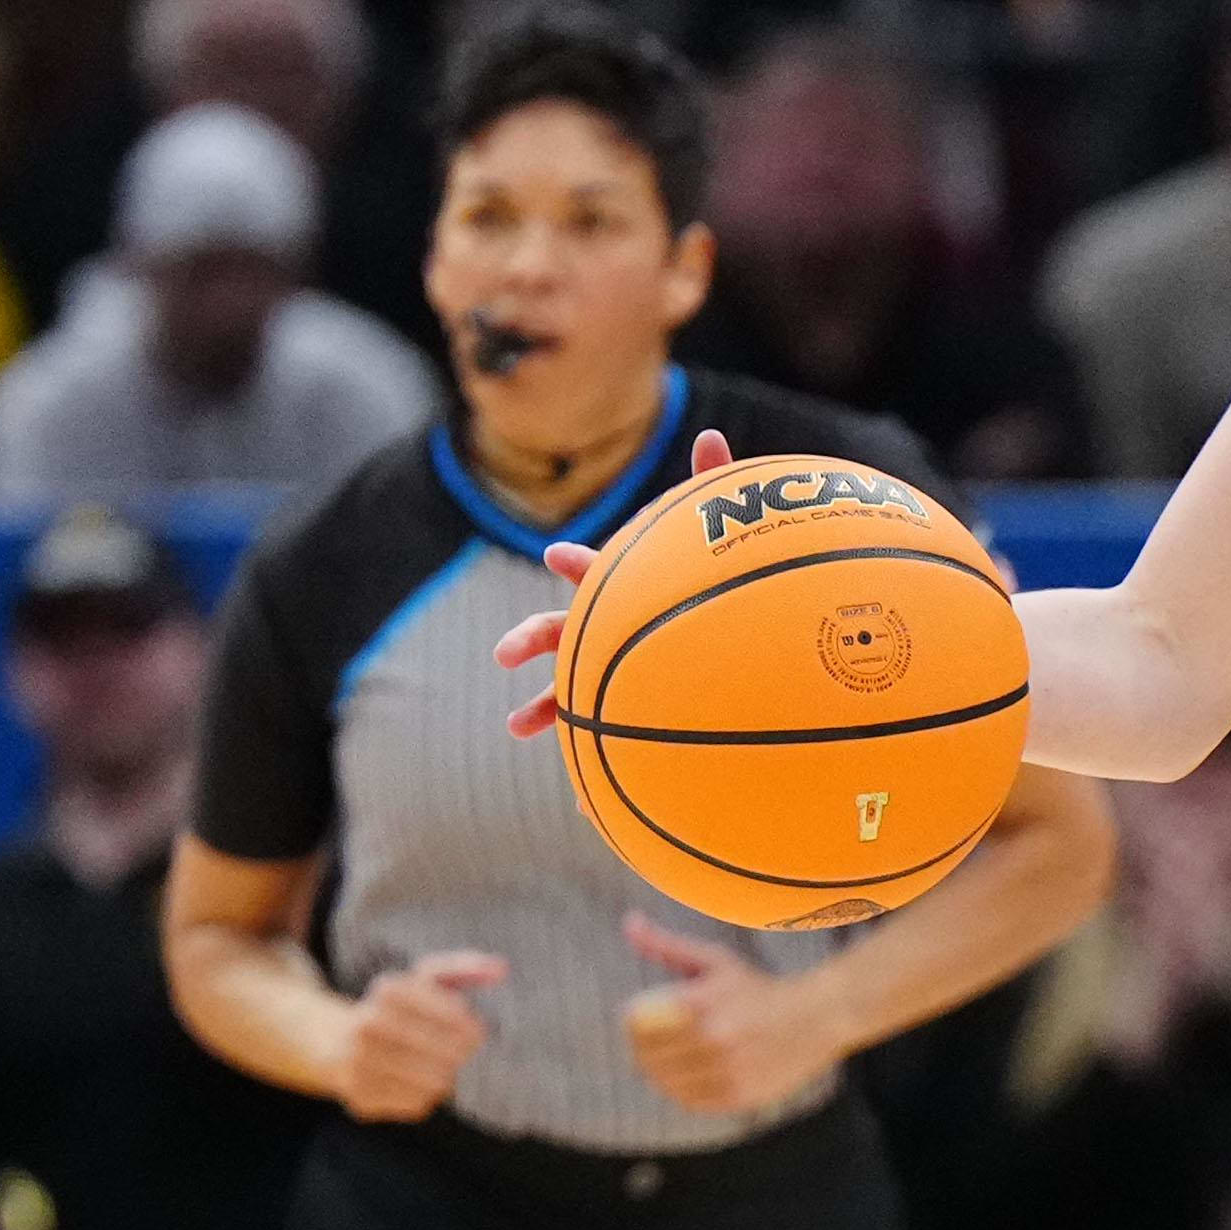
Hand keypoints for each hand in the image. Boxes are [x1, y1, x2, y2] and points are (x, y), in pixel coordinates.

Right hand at [339, 952, 506, 1121]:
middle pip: (449, 1054)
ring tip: (437, 1067)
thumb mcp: (420, 979)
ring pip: (435, 1084)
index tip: (477, 1032)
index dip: (473, 1029)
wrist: (328, 1042)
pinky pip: (416, 1105)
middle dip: (461, 1055)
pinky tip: (413, 1082)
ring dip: (444, 1078)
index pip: (457, 1016)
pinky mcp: (360, 1097)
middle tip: (459, 1053)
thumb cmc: (391, 1010)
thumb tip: (502, 969)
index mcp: (389, 990)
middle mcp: (369, 1025)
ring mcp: (360, 1063)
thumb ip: (463, 969)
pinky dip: (424, 1097)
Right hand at [491, 427, 744, 733]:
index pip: (594, 571)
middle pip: (556, 630)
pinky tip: (579, 795)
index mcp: (619, 591)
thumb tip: (712, 434)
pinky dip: (586, 760)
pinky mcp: (618, 712)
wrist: (725, 662)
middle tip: (505, 654)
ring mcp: (604, 673)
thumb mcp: (712, 543)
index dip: (578, 562)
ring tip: (516, 726)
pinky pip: (600, 737)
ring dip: (538, 707)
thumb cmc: (711, 592)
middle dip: (530, 639)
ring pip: (564, 689)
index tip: (559, 554)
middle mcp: (603, 631)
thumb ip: (711, 488)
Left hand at [618, 916, 849, 1114]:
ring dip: (661, 1072)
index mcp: (700, 1003)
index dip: (631, 1022)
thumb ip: (667, 945)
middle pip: (645, 1056)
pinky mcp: (738, 1096)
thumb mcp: (715, 961)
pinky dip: (684, 1091)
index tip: (640, 1019)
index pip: (635, 1023)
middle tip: (653, 1043)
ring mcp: (726, 1071)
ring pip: (665, 1082)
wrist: (817, 1018)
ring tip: (675, 1059)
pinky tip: (696, 1074)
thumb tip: (629, 923)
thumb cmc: (758, 987)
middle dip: (642, 1049)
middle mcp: (712, 1039)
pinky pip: (690, 1100)